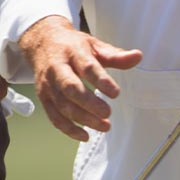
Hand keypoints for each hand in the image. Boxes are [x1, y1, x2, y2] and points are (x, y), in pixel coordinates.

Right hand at [18, 15, 141, 142]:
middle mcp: (57, 68)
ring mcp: (48, 85)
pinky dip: (68, 129)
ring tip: (104, 126)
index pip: (86, 66)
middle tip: (108, 113)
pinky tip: (85, 135)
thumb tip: (137, 57)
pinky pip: (54, 117)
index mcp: (72, 52)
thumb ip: (115, 55)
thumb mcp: (94, 45)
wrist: (42, 43)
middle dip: (89, 104)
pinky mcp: (44, 98)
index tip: (115, 93)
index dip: (101, 80)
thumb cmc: (71, 46)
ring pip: (63, 105)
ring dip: (83, 119)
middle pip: (70, 88)